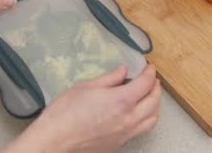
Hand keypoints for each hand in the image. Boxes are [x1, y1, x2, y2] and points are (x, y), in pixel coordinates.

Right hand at [5, 64, 160, 152]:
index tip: (149, 67)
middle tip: (152, 80)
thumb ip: (109, 78)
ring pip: (152, 120)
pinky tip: (137, 114)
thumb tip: (123, 70)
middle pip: (154, 102)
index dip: (150, 73)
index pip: (145, 83)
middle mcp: (129, 118)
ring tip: (150, 97)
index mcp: (122, 100)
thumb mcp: (86, 86)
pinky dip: (145, 119)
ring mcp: (126, 134)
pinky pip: (140, 130)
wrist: (55, 139)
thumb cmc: (66, 111)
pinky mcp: (119, 144)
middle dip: (156, 88)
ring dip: (155, 106)